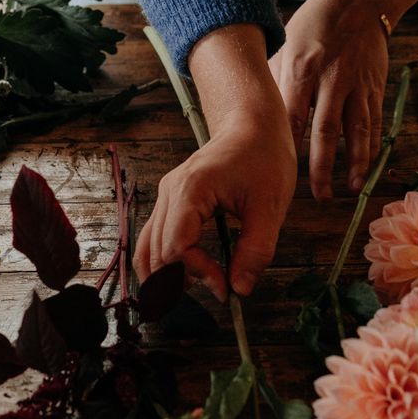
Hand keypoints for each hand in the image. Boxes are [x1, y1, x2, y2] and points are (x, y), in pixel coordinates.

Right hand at [135, 26, 295, 299]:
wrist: (253, 124)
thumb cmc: (264, 157)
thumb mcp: (270, 206)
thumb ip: (255, 250)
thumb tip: (240, 289)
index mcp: (191, 189)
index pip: (179, 247)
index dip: (200, 273)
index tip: (226, 288)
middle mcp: (170, 192)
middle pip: (158, 251)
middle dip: (181, 279)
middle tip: (213, 293)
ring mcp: (166, 194)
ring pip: (148, 245)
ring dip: (164, 274)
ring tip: (189, 294)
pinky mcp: (171, 199)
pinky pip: (154, 235)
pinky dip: (161, 260)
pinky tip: (178, 278)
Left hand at [271, 0, 389, 199]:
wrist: (359, 0)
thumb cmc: (314, 23)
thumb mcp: (287, 44)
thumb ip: (276, 78)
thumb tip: (259, 112)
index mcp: (302, 68)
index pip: (293, 115)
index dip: (289, 146)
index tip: (282, 173)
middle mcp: (331, 78)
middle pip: (326, 129)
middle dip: (322, 166)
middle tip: (319, 195)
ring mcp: (357, 83)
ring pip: (357, 129)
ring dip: (355, 162)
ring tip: (351, 189)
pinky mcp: (375, 86)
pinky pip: (374, 121)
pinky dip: (371, 147)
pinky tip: (367, 167)